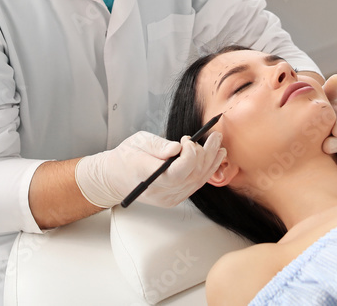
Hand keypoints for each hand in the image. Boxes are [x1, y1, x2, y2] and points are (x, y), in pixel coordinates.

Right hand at [75, 130, 224, 208]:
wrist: (116, 177)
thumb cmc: (127, 156)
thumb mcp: (138, 142)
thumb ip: (158, 145)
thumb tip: (177, 148)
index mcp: (147, 175)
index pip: (176, 172)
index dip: (189, 156)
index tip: (188, 140)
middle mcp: (159, 192)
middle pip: (191, 176)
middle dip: (206, 154)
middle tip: (213, 136)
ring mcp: (168, 198)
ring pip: (196, 182)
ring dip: (212, 162)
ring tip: (220, 145)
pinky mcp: (174, 199)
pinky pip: (195, 186)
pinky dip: (207, 171)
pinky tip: (215, 158)